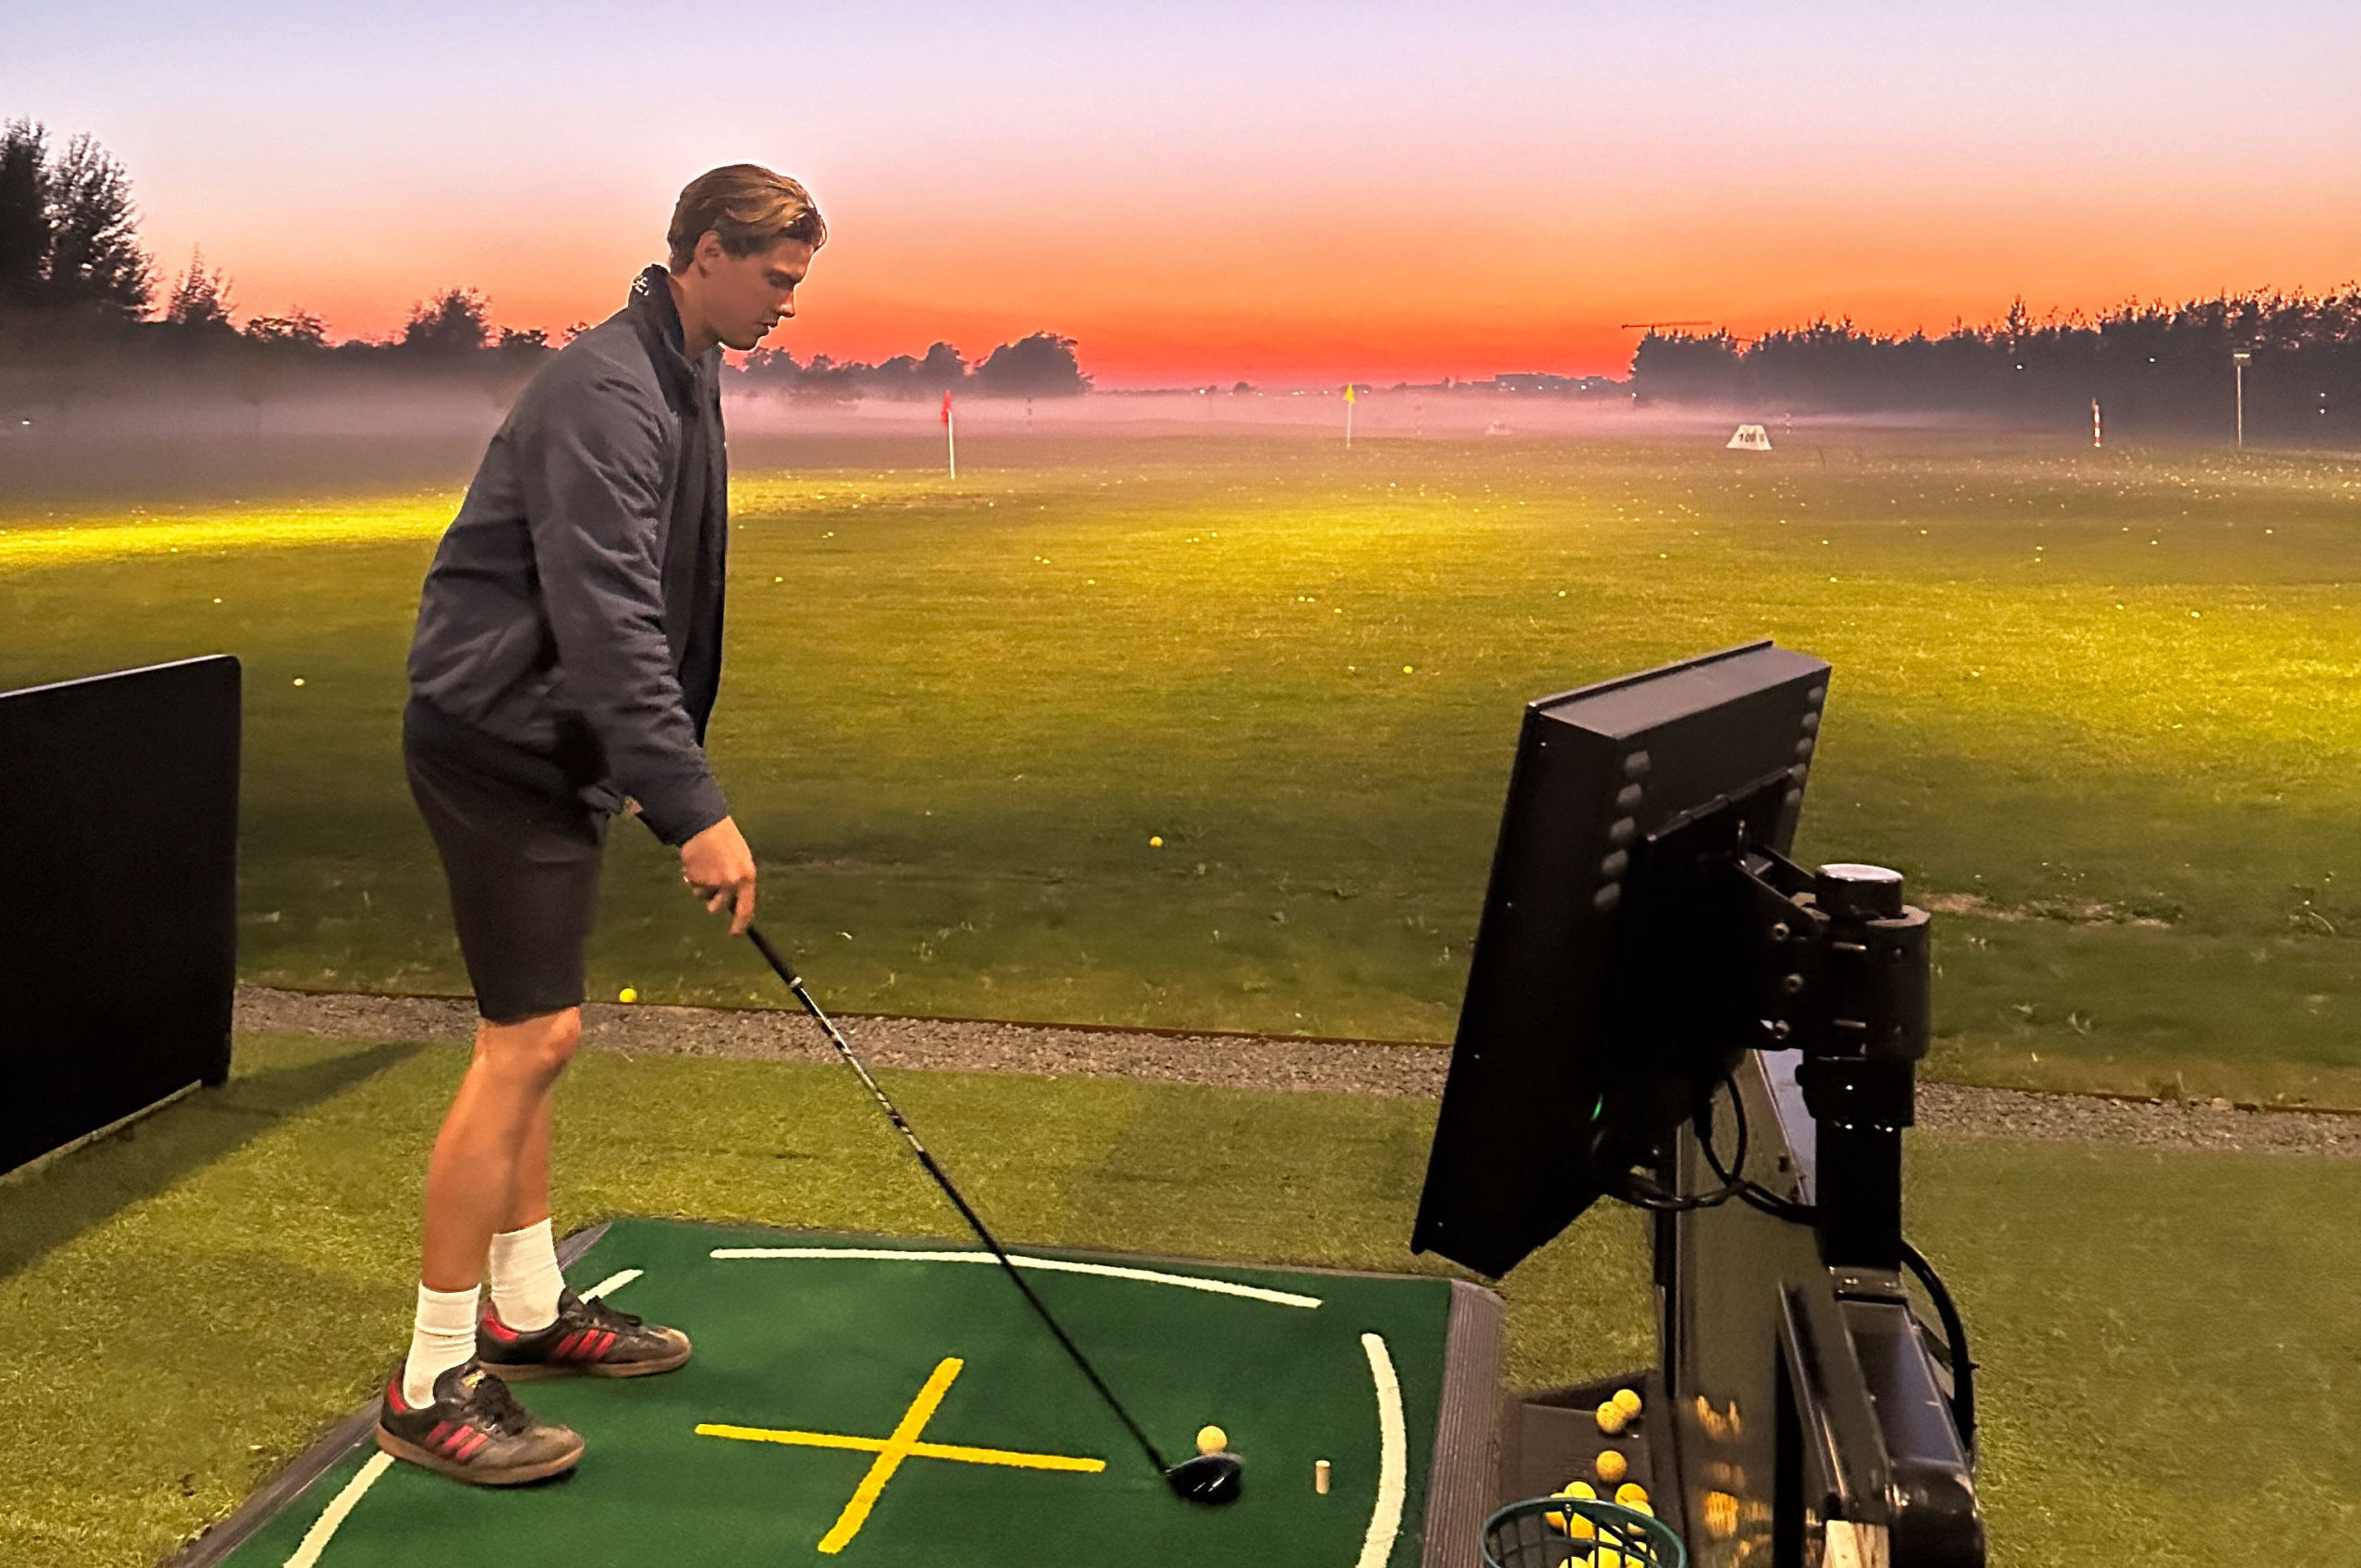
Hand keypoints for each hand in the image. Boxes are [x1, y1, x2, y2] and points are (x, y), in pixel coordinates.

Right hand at [680, 816, 756, 934]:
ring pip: (702, 897)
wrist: (705, 825)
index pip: (746, 908)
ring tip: (704, 868)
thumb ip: (739, 880)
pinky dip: (692, 877)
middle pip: (718, 908)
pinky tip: (696, 862)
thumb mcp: (741, 859)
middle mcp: (731, 882)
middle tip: (710, 890)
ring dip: (700, 888)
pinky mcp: (696, 878)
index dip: (740, 924)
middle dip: (712, 903)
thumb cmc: (726, 840)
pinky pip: (692, 885)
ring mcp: (712, 881)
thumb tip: (735, 903)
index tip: (735, 933)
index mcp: (747, 876)